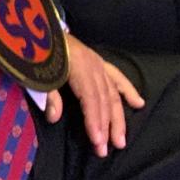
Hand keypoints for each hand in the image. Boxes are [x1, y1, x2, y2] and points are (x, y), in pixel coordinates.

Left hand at [45, 35, 143, 157]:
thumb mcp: (40, 74)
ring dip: (117, 118)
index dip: (94, 121)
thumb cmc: (40, 54)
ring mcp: (99, 64)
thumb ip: (49, 95)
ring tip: (120, 140)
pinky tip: (139, 104)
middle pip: (104, 100)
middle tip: (105, 150)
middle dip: (106, 127)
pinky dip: (128, 91)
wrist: (43, 30)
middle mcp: (94, 67)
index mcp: (79, 68)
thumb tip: (54, 117)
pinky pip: (117, 78)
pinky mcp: (100, 62)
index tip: (97, 141)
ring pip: (112, 94)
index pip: (90, 99)